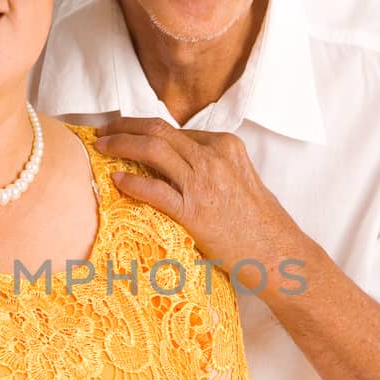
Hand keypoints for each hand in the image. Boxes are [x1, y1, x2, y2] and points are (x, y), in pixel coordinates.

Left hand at [94, 118, 304, 296]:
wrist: (279, 252)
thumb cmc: (261, 222)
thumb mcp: (241, 179)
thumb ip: (213, 166)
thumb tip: (180, 164)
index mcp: (225, 145)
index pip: (174, 130)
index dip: (143, 127)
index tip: (124, 130)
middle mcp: (213, 157)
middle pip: (158, 131)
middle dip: (124, 128)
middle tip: (102, 132)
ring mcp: (203, 183)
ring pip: (151, 151)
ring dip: (120, 146)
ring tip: (101, 149)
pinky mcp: (194, 211)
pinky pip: (154, 190)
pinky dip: (131, 182)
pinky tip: (116, 181)